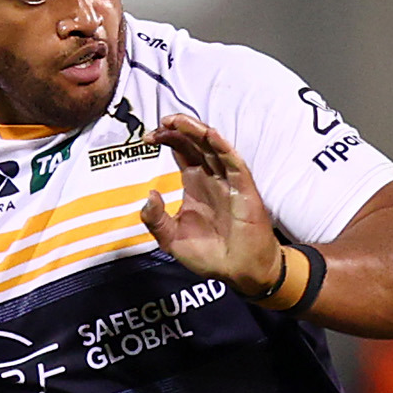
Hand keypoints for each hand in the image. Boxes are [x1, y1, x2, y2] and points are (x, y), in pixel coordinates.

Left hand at [140, 114, 284, 293]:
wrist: (240, 271)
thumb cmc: (210, 255)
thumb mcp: (171, 239)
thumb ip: (155, 219)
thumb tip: (149, 194)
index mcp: (195, 184)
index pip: (181, 150)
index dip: (166, 139)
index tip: (147, 137)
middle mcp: (211, 177)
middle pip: (195, 142)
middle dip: (177, 129)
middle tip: (161, 123)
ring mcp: (228, 180)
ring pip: (212, 146)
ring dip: (196, 130)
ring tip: (177, 121)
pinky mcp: (244, 188)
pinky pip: (234, 162)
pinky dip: (222, 146)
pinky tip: (209, 135)